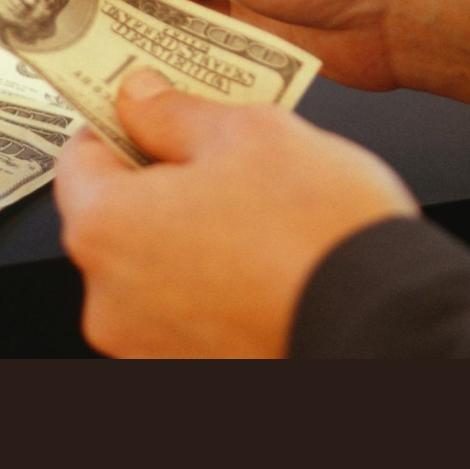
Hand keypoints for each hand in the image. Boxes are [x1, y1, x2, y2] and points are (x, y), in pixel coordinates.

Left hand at [56, 69, 416, 357]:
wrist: (388, 326)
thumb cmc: (321, 236)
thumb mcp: (252, 134)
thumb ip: (178, 112)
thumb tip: (141, 96)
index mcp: (108, 229)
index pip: (80, 157)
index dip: (120, 124)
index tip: (152, 110)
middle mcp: (110, 300)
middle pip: (116, 219)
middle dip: (162, 185)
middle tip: (224, 161)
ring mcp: (146, 348)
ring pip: (153, 270)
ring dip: (190, 240)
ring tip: (259, 220)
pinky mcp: (190, 372)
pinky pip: (185, 315)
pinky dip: (213, 289)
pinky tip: (265, 269)